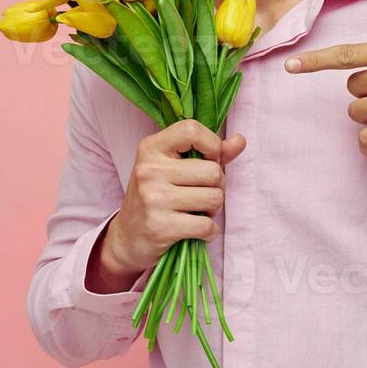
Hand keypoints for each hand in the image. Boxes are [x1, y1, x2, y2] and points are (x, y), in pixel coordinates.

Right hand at [95, 120, 246, 288]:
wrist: (126, 238)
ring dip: (214, 210)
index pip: (192, 129)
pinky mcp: (160, 226)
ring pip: (213, 198)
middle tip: (204, 194)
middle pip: (212, 171)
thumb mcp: (175, 168)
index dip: (212, 145)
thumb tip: (240, 140)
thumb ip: (210, 153)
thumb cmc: (156, 197)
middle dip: (217, 186)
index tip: (208, 161)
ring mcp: (153, 198)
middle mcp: (149, 170)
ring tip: (199, 212)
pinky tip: (198, 230)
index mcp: (151, 148)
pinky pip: (206, 225)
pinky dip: (209, 231)